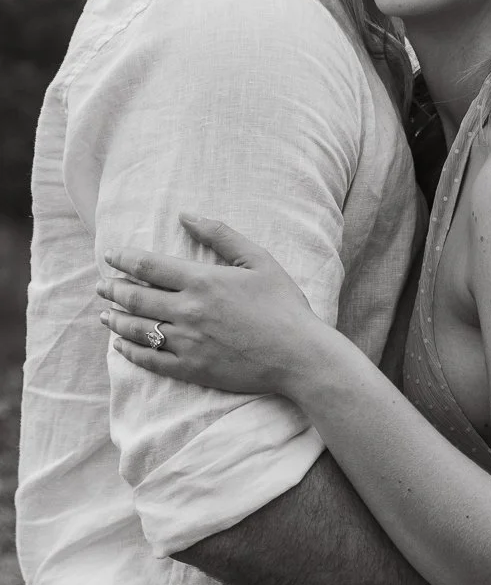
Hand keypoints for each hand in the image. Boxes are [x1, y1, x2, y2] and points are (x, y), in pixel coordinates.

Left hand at [96, 214, 323, 394]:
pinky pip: (149, 360)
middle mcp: (187, 311)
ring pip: (137, 329)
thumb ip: (221, 235)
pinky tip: (121, 345)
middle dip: (113, 289)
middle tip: (101, 285)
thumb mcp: (258, 259)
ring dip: (116, 319)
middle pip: (135, 297)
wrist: (296, 354)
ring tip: (104, 314)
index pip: (149, 266)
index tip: (110, 256)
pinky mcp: (190, 368)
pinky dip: (130, 351)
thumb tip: (187, 215)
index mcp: (203, 280)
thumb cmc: (282, 303)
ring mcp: (186, 342)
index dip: (124, 260)